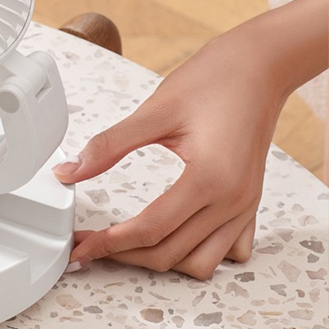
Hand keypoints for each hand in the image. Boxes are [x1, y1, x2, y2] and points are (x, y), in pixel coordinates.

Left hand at [53, 24, 285, 279]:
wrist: (258, 66)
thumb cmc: (214, 80)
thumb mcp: (155, 111)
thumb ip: (110, 146)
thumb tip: (71, 170)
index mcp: (210, 179)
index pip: (151, 229)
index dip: (110, 242)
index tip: (82, 245)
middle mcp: (232, 201)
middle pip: (171, 254)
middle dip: (124, 255)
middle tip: (89, 245)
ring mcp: (244, 206)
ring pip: (199, 262)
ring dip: (158, 260)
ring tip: (122, 244)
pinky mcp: (247, 202)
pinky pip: (225, 250)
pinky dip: (194, 253)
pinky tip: (169, 238)